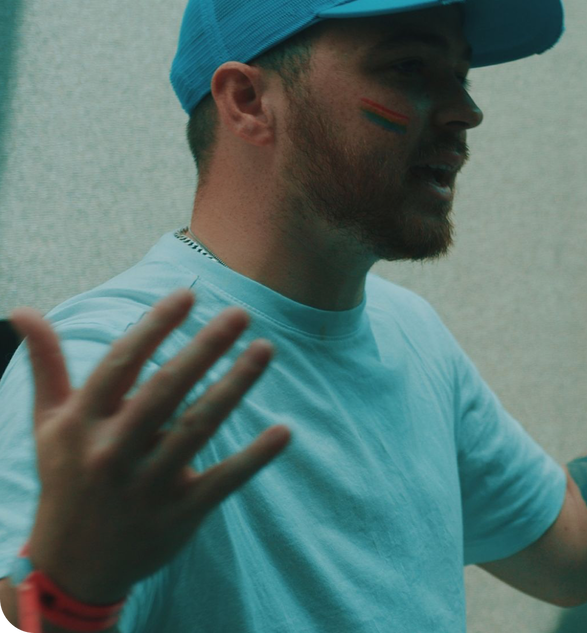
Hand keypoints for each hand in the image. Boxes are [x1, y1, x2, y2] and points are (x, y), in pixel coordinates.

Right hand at [8, 288, 290, 604]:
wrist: (72, 567)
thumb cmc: (67, 478)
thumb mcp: (50, 424)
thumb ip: (47, 365)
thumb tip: (23, 311)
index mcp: (82, 424)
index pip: (121, 364)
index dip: (154, 327)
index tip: (188, 294)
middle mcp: (113, 452)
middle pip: (164, 391)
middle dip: (204, 349)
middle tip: (241, 313)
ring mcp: (147, 486)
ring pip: (197, 428)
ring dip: (234, 386)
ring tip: (265, 349)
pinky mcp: (179, 514)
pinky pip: (222, 481)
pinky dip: (254, 457)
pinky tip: (284, 430)